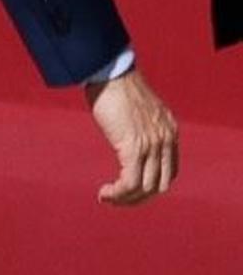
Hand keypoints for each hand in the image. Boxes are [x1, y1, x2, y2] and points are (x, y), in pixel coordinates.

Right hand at [86, 68, 178, 205]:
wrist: (111, 75)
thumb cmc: (117, 89)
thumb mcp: (139, 112)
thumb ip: (142, 129)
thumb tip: (129, 144)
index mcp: (169, 130)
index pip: (170, 172)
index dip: (150, 187)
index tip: (130, 190)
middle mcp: (166, 139)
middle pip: (160, 185)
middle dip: (138, 198)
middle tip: (118, 199)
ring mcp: (152, 144)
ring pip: (144, 188)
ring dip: (124, 199)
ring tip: (107, 197)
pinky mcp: (134, 148)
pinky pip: (129, 183)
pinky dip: (117, 194)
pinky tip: (104, 193)